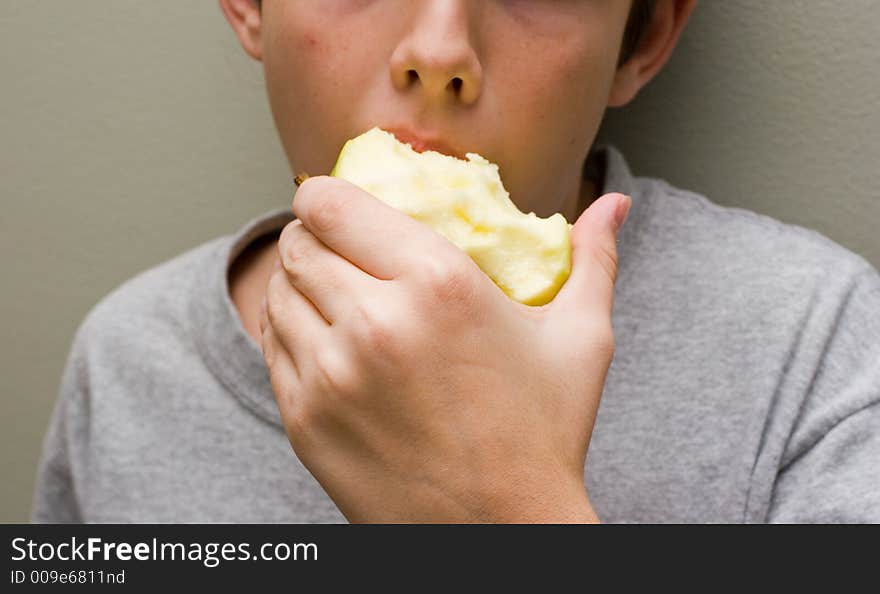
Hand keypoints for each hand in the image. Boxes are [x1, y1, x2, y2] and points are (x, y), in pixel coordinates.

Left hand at [259, 175, 630, 522]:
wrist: (499, 533)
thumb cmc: (544, 434)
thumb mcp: (581, 340)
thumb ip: (593, 259)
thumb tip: (614, 205)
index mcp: (439, 283)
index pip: (333, 203)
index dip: (328, 196)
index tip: (342, 206)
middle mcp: (374, 321)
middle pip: (300, 242)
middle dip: (316, 237)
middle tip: (341, 249)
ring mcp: (331, 374)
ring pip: (278, 291)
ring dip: (300, 284)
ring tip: (334, 295)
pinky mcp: (304, 420)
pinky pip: (273, 345)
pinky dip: (291, 331)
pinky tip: (326, 340)